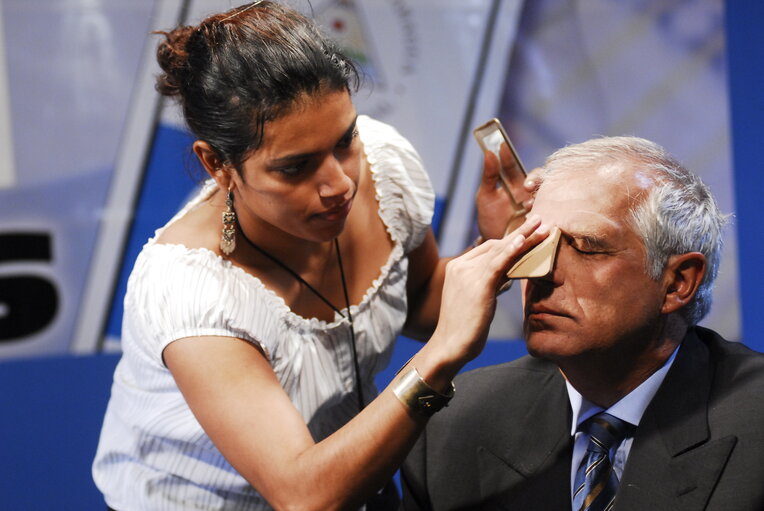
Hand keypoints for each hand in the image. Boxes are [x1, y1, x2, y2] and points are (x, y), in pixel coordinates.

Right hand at [428, 215, 548, 366]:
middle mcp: (461, 266)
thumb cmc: (464, 326)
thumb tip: (506, 275)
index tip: (528, 232)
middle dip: (521, 232)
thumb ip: (488, 282)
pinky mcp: (478, 286)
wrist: (450, 346)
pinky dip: (512, 250)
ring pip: (500, 251)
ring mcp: (467, 274)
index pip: (487, 247)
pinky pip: (498, 263)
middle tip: (540, 221)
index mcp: (457, 267)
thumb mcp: (476, 298)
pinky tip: (524, 240)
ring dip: (524, 236)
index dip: (510, 239)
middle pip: (496, 245)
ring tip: (543, 227)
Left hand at [475, 147, 543, 239]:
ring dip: (541, 198)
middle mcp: (528, 191)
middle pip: (539, 176)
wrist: (496, 246)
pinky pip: (552, 213)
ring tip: (530, 206)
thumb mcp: (486, 197)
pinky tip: (539, 220)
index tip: (502, 148)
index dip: (510, 157)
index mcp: (513, 183)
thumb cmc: (491, 218)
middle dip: (536, 179)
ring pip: (548, 193)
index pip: (514, 165)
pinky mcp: (544, 220)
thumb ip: (489, 176)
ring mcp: (539, 204)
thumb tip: (488, 152)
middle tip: (527, 186)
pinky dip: (546, 215)